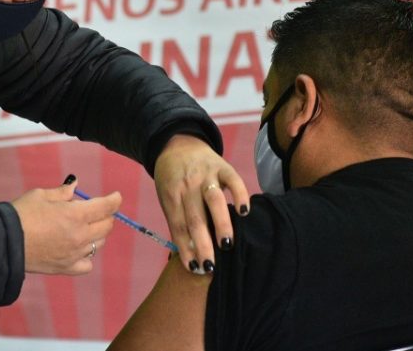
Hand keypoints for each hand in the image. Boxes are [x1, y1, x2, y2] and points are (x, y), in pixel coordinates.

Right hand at [11, 179, 120, 274]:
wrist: (3, 243)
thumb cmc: (21, 214)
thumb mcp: (41, 195)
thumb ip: (62, 192)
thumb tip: (75, 187)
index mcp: (75, 215)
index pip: (105, 207)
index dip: (114, 200)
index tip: (116, 197)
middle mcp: (79, 236)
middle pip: (106, 226)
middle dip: (105, 215)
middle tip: (95, 210)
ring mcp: (74, 254)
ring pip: (99, 244)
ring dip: (96, 233)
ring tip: (81, 227)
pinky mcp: (65, 268)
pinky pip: (87, 264)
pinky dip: (87, 256)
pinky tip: (78, 249)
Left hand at [153, 134, 249, 274]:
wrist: (177, 145)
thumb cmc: (172, 180)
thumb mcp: (168, 198)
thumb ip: (178, 220)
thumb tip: (190, 255)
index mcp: (171, 196)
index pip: (178, 226)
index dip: (186, 248)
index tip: (195, 268)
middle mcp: (187, 186)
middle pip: (195, 218)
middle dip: (202, 244)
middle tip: (211, 266)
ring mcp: (205, 175)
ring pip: (213, 201)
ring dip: (221, 223)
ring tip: (226, 244)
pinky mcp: (223, 166)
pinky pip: (233, 180)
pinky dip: (239, 195)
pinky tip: (244, 212)